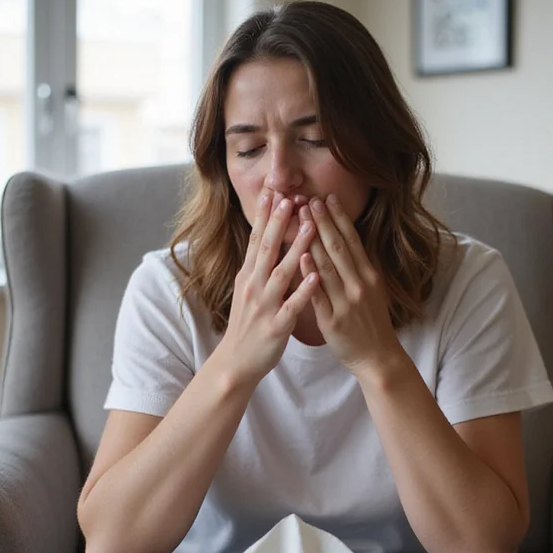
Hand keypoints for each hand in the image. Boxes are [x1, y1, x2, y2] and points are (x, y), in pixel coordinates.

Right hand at [215, 188, 319, 386]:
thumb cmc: (248, 324)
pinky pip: (292, 306)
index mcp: (248, 276)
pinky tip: (315, 276)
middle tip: (290, 196)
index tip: (273, 190)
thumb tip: (267, 239)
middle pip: (267, 249)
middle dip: (278, 222)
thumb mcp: (248, 290)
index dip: (265, 215)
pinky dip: (304, 290)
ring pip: (281, 272)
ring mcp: (264, 306)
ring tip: (310, 226)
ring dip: (295, 248)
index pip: (256, 239)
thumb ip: (258, 266)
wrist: (236, 362)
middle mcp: (254, 286)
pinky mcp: (276, 326)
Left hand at [298, 195, 404, 375]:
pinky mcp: (333, 321)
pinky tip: (301, 258)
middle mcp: (359, 285)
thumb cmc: (371, 321)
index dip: (338, 218)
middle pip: (338, 248)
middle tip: (308, 199)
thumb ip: (359, 266)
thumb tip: (347, 240)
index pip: (352, 240)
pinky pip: (319, 295)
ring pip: (328, 266)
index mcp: (369, 275)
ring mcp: (346, 303)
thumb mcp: (372, 289)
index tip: (326, 197)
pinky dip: (311, 276)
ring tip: (300, 219)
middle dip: (322, 221)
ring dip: (313, 240)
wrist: (377, 356)